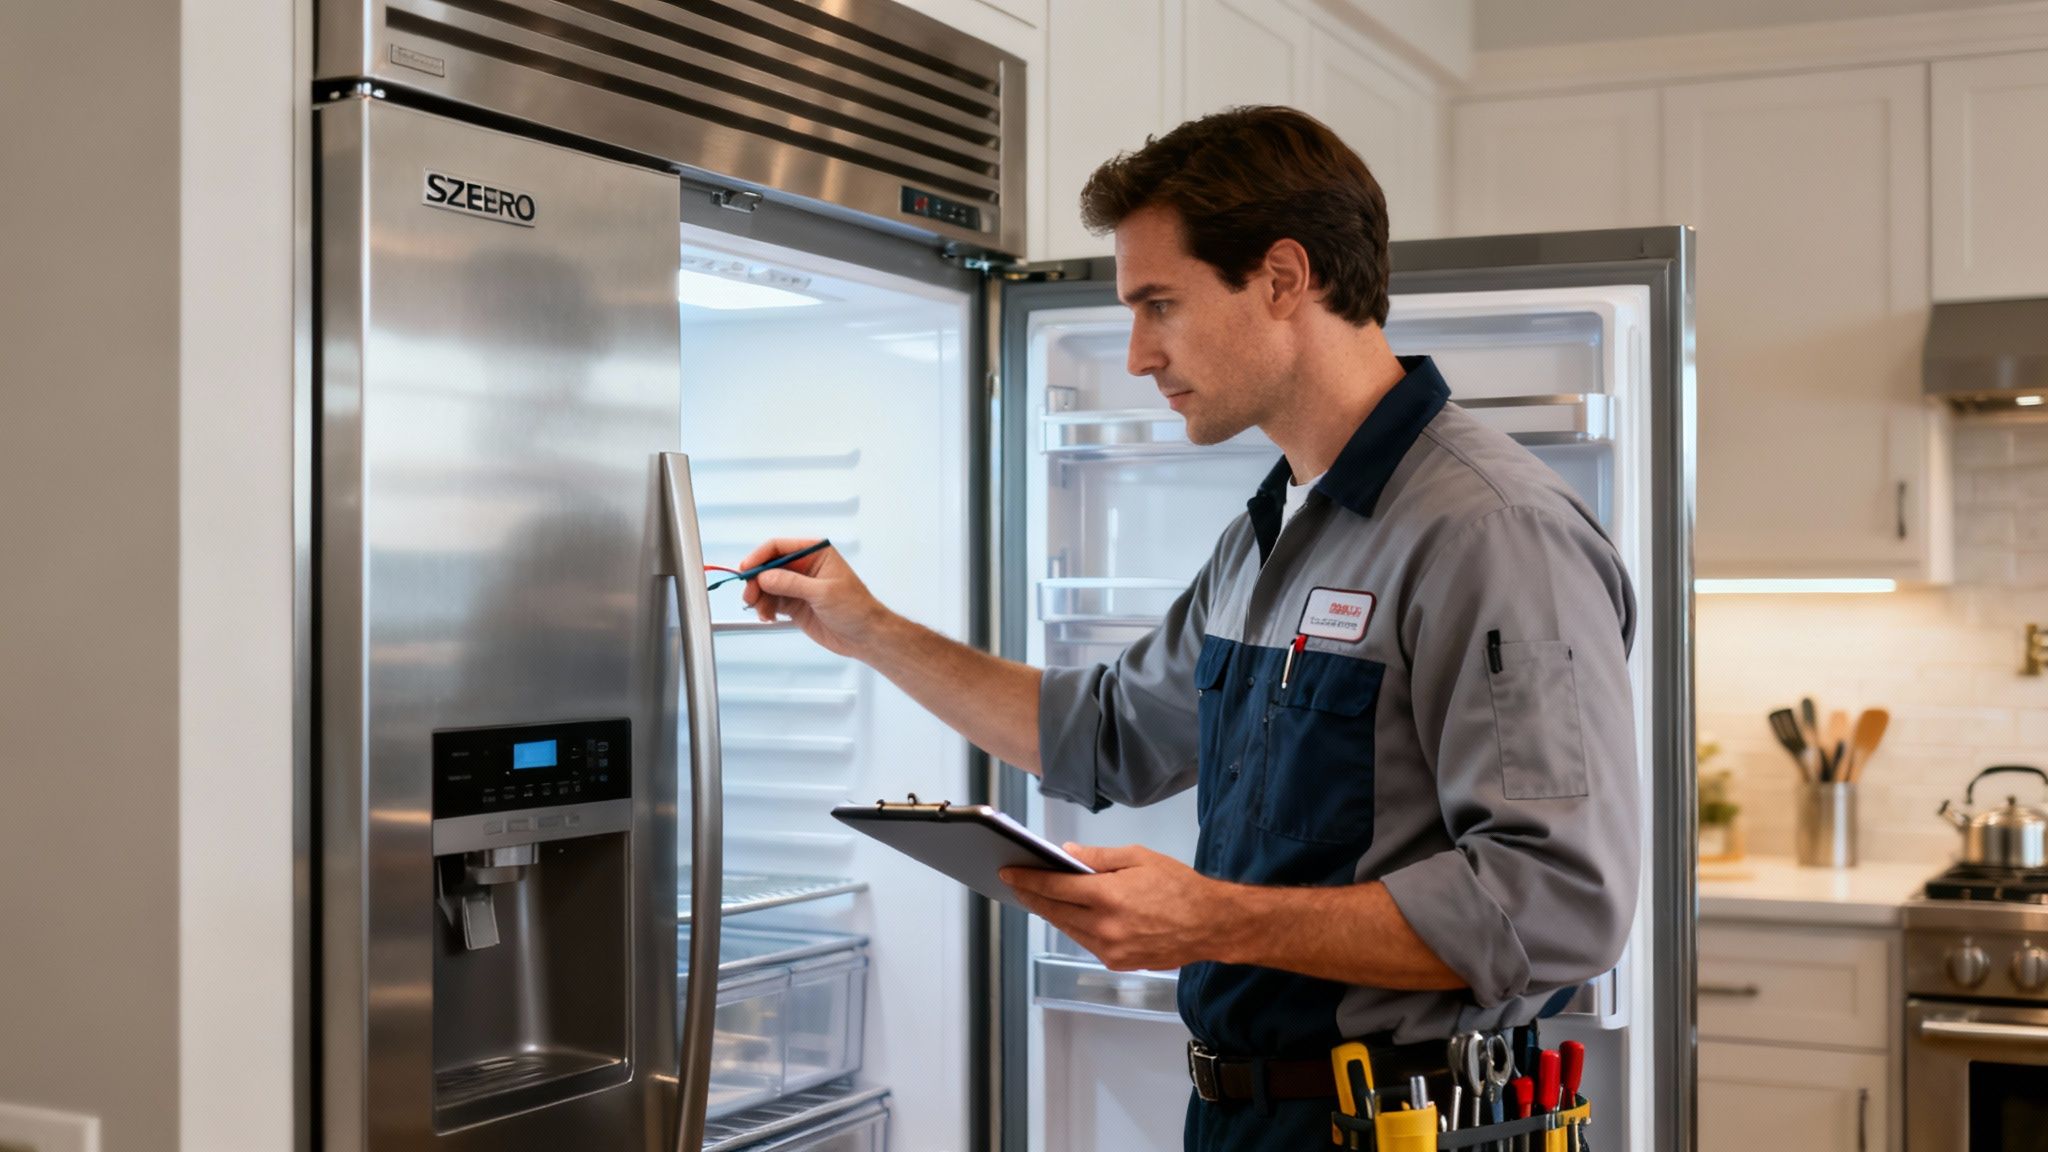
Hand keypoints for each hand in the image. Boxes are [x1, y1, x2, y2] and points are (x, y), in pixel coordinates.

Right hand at [736, 538, 890, 657]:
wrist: (865, 636)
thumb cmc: (856, 609)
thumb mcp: (824, 593)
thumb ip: (792, 584)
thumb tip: (766, 576)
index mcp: (816, 553)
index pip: (780, 547)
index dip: (760, 556)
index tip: (747, 569)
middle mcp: (805, 567)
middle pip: (769, 567)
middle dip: (757, 581)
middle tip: (750, 596)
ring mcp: (798, 586)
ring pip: (767, 585)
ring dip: (759, 597)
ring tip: (762, 611)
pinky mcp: (795, 604)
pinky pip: (771, 602)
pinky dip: (764, 608)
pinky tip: (768, 616)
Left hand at [1000, 844, 1231, 971]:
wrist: (1211, 925)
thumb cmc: (1180, 888)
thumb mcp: (1139, 858)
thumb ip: (1099, 858)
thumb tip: (1068, 855)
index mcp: (1109, 897)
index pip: (1055, 888)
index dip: (1028, 880)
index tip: (1009, 873)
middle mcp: (1106, 928)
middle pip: (1055, 912)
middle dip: (1032, 897)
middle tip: (1015, 884)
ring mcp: (1111, 950)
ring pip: (1069, 930)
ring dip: (1051, 914)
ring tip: (1037, 898)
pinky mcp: (1119, 963)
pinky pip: (1087, 943)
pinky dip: (1075, 928)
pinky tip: (1069, 916)